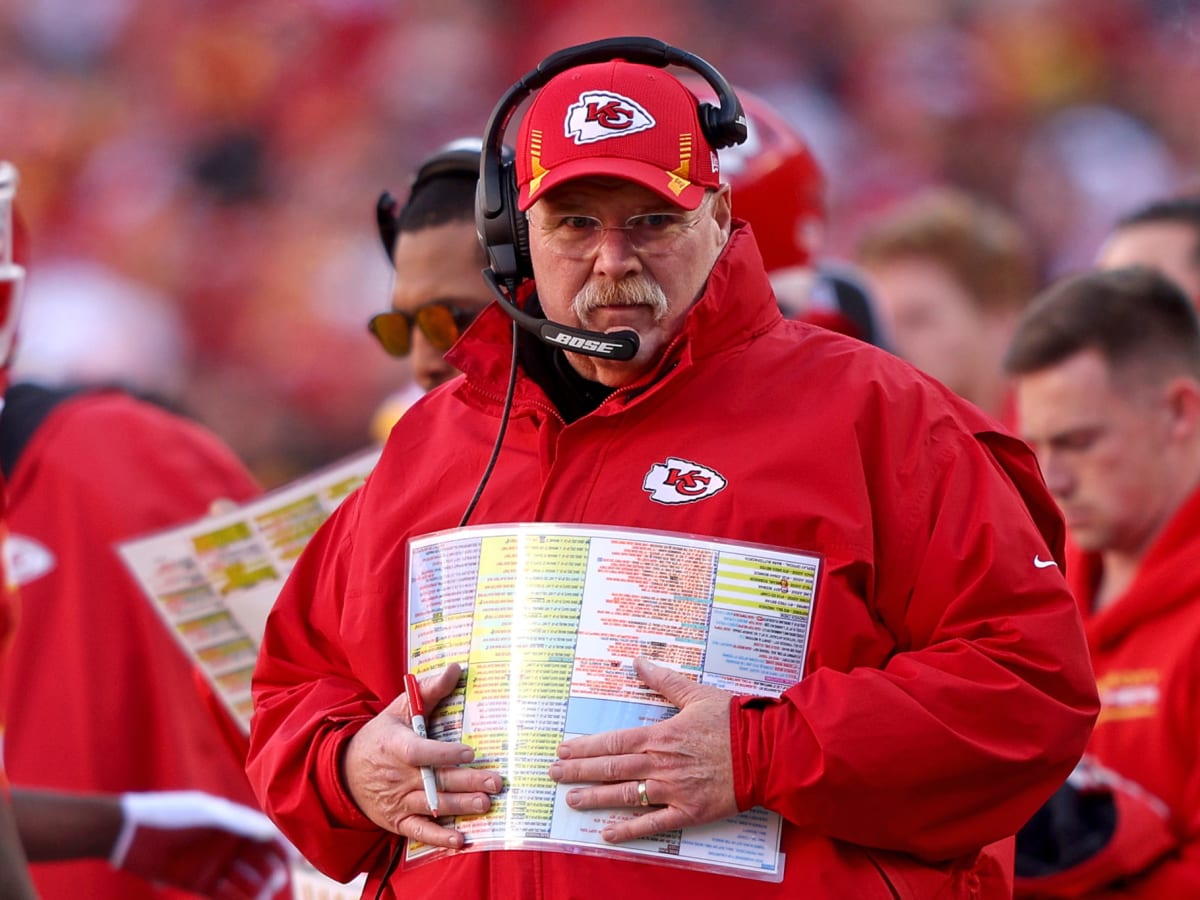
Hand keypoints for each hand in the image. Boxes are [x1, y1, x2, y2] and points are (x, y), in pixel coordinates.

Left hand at [111, 791, 291, 899]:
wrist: (128, 832)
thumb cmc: (170, 815)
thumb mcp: (208, 815)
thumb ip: (240, 824)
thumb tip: (272, 831)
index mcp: (233, 822)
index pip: (265, 835)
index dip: (282, 847)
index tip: (296, 860)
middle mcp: (226, 843)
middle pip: (259, 860)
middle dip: (271, 871)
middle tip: (277, 882)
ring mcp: (213, 863)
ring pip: (244, 880)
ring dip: (256, 889)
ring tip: (262, 896)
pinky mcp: (197, 882)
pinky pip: (224, 895)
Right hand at [343, 663, 502, 848]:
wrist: (345, 771)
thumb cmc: (381, 735)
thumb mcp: (400, 708)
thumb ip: (430, 691)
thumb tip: (456, 669)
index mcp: (396, 746)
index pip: (419, 751)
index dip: (443, 754)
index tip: (469, 752)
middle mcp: (397, 776)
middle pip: (435, 780)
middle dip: (467, 782)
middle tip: (495, 782)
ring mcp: (397, 800)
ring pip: (432, 805)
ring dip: (460, 806)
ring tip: (485, 804)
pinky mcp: (397, 820)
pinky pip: (419, 832)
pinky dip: (438, 837)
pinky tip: (459, 839)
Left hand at [548, 657, 738, 842]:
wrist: (765, 751)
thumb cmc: (733, 720)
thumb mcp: (696, 693)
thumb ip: (664, 681)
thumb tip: (638, 661)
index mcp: (660, 736)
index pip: (612, 742)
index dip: (585, 748)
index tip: (564, 751)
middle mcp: (660, 764)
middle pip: (610, 769)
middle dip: (579, 772)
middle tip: (554, 775)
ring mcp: (672, 790)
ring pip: (624, 796)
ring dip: (595, 798)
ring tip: (571, 800)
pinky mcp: (688, 811)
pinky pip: (653, 823)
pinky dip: (629, 830)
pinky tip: (607, 833)